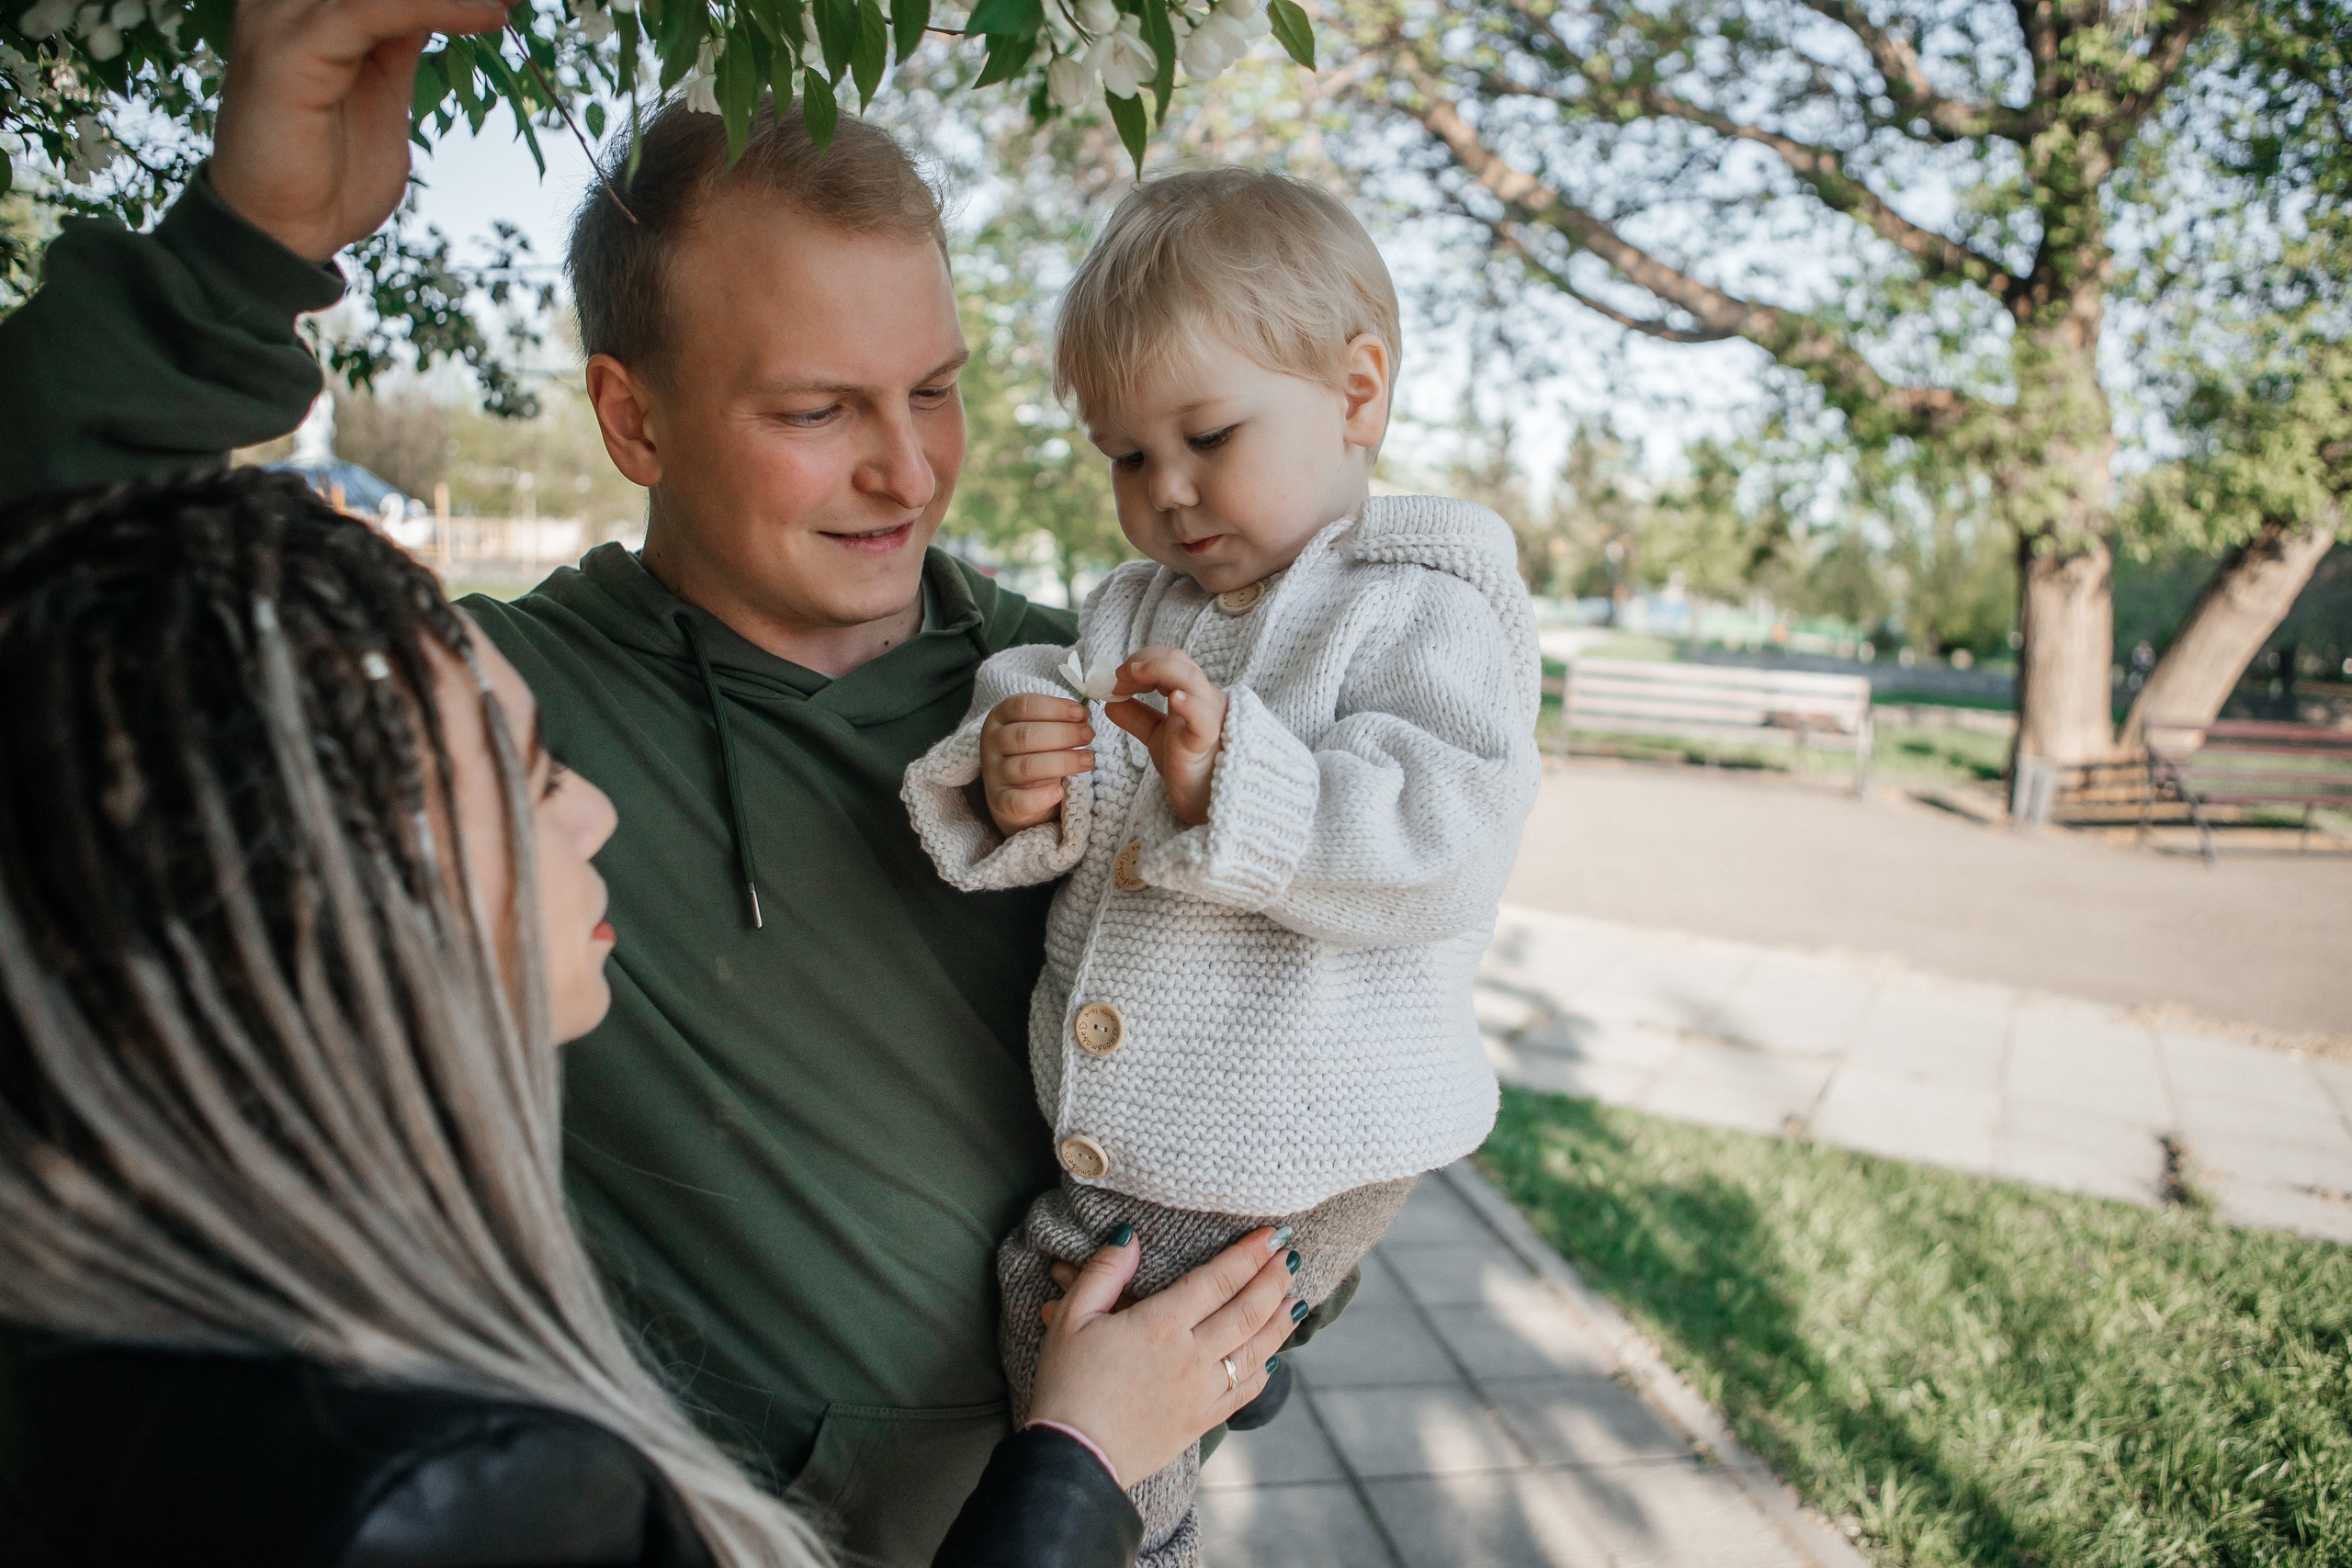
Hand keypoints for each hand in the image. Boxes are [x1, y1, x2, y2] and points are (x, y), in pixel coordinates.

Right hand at [211, 0, 512, 263]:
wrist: (282, 231)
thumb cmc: (328, 171)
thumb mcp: (380, 90)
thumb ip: (399, 41)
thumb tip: (448, 5)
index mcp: (305, 8)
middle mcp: (287, 2)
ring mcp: (281, 20)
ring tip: (508, 2)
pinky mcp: (290, 50)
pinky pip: (375, 11)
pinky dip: (439, 10)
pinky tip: (489, 18)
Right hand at [980, 693, 1093, 836]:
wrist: (1014, 789)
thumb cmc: (1033, 751)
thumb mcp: (1042, 729)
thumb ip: (1060, 720)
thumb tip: (1083, 714)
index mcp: (1000, 716)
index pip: (1023, 706)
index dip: (1055, 708)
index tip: (1081, 713)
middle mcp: (992, 742)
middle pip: (1026, 735)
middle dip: (1064, 734)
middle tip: (1088, 735)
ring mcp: (993, 773)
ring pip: (1026, 766)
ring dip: (1063, 762)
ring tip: (1088, 759)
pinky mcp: (999, 800)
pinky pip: (1018, 801)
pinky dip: (1040, 797)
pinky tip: (1060, 792)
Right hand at [1029, 1228, 1298, 1485]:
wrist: (1074, 1458)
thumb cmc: (1067, 1385)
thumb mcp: (1071, 1318)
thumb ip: (1104, 1272)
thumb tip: (1129, 1236)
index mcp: (1161, 1325)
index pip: (1218, 1280)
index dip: (1250, 1254)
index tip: (1273, 1235)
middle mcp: (1191, 1356)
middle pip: (1247, 1311)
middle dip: (1274, 1280)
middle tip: (1292, 1257)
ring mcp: (1201, 1392)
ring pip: (1255, 1351)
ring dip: (1280, 1322)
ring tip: (1296, 1300)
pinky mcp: (1201, 1421)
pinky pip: (1244, 1393)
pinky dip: (1265, 1372)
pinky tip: (1275, 1358)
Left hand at [1103, 648, 1226, 825]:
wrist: (1207, 800)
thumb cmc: (1190, 765)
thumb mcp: (1157, 736)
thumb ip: (1137, 717)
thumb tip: (1110, 702)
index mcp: (1191, 693)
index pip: (1168, 660)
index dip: (1139, 662)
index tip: (1115, 680)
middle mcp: (1203, 697)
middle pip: (1178, 661)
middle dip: (1144, 662)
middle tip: (1118, 677)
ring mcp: (1209, 716)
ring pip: (1191, 679)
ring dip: (1158, 670)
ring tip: (1133, 676)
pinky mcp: (1208, 740)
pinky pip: (1203, 718)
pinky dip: (1189, 704)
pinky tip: (1173, 699)